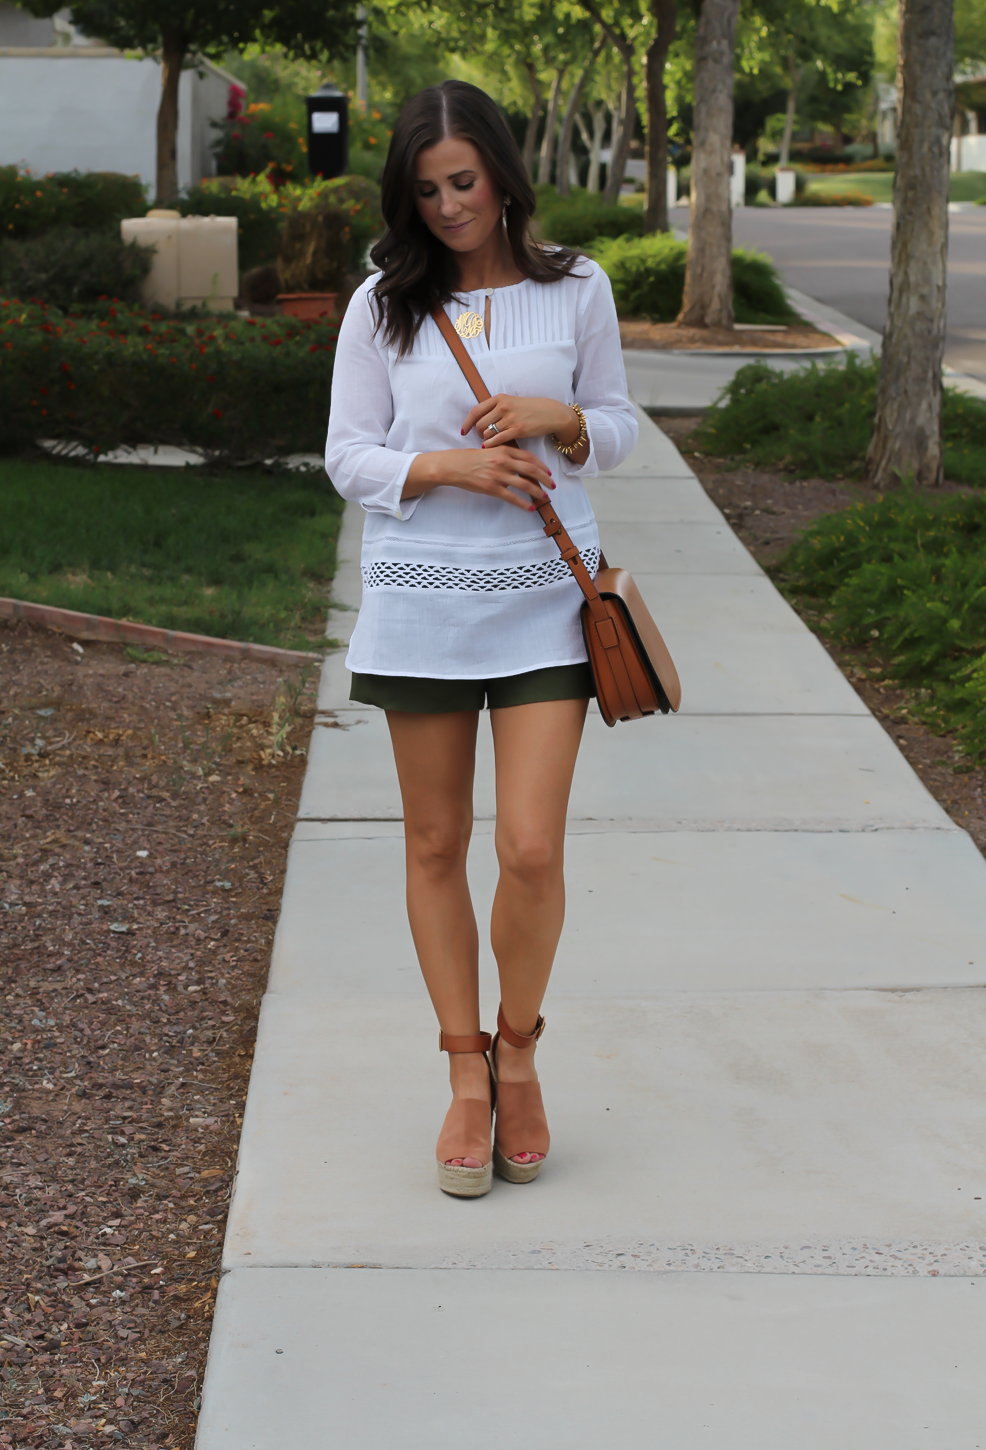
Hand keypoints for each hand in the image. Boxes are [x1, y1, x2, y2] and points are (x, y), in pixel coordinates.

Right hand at [404, 444, 555, 512]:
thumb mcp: (489, 451)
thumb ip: (504, 455)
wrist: (452, 466)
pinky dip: (523, 503)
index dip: (541, 465)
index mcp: (503, 451)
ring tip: (545, 498)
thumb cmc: (469, 458)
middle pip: (531, 470)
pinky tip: (530, 508)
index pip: (529, 457)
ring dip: (538, 492)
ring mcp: (498, 475)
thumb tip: (519, 464)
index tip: (548, 472)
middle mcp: (503, 462)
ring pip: (524, 484)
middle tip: (553, 485)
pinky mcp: (491, 488)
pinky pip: (512, 497)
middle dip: (545, 479)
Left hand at [461, 393, 580, 449]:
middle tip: (482, 438)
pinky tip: (489, 447)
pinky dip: (491, 445)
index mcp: (499, 398)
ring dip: (486, 440)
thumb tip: (479, 419)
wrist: (550, 413)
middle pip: (479, 424)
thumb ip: (496, 408)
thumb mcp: (511, 402)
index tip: (463, 431)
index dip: (467, 423)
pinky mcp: (518, 429)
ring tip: (490, 442)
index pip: (476, 411)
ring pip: (487, 433)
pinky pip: (498, 439)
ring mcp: (510, 418)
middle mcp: (503, 406)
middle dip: (478, 433)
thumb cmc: (529, 409)